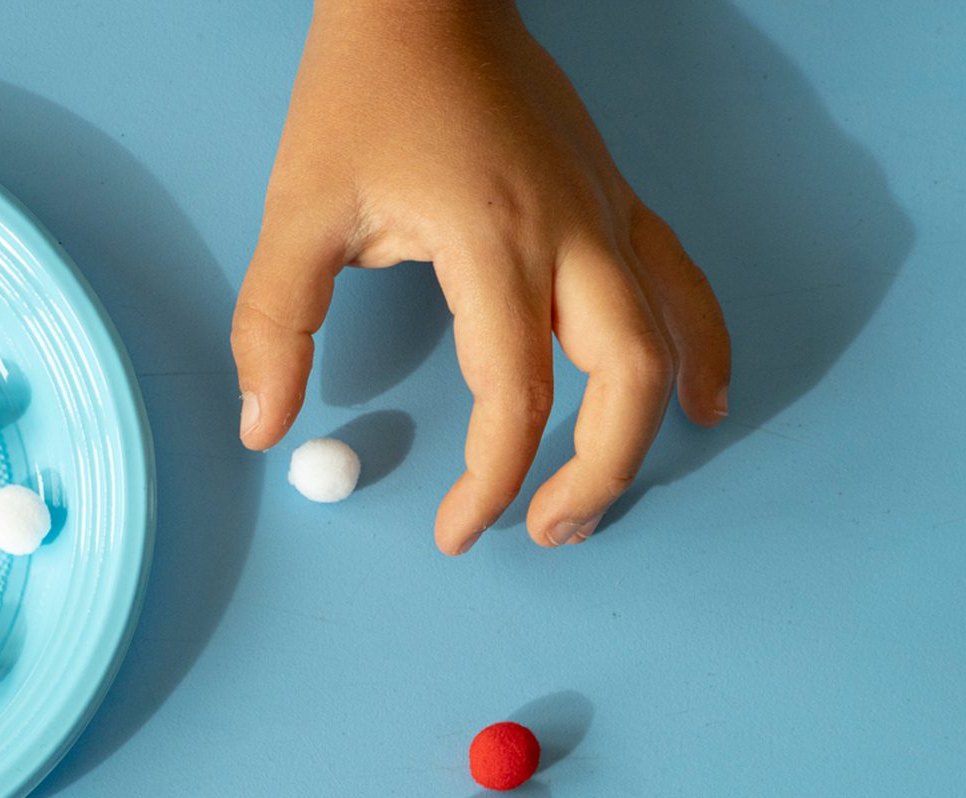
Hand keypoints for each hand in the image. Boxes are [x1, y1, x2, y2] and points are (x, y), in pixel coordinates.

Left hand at [233, 0, 729, 550]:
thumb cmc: (359, 96)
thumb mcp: (296, 211)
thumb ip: (274, 326)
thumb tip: (263, 429)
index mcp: (491, 240)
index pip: (513, 393)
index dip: (491, 480)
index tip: (455, 531)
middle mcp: (569, 232)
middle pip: (626, 379)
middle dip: (593, 474)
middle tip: (542, 532)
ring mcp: (606, 213)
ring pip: (667, 338)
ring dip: (648, 429)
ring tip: (600, 496)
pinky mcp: (617, 199)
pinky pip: (681, 284)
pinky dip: (699, 347)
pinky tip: (702, 401)